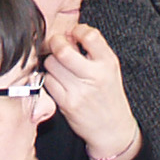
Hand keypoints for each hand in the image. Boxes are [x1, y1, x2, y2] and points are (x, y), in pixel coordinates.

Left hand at [44, 24, 138, 159]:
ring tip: (60, 67)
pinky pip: (48, 82)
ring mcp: (80, 91)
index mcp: (108, 63)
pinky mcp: (67, 103)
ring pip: (51, 64)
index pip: (90, 36)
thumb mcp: (110, 69)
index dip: (77, 30)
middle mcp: (95, 75)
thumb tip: (68, 33)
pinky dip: (49, 79)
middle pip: (62, 50)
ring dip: (52, 62)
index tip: (74, 34)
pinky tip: (58, 82)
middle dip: (56, 43)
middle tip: (57, 46)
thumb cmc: (108, 95)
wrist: (112, 129)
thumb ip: (93, 50)